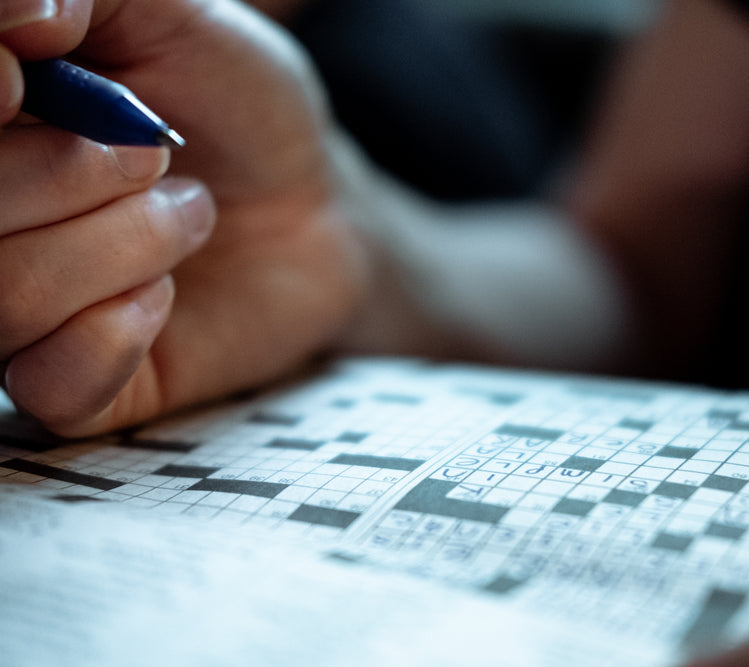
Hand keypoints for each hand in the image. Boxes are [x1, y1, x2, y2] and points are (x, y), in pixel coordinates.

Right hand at [0, 0, 367, 435]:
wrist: (313, 204)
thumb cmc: (238, 106)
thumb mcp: (176, 17)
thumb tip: (19, 16)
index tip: (25, 82)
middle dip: (73, 171)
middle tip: (157, 153)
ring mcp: (22, 310)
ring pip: (6, 298)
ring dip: (124, 245)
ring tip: (189, 216)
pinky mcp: (75, 383)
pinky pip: (52, 383)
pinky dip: (117, 336)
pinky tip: (163, 298)